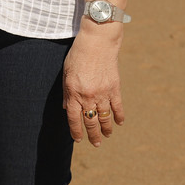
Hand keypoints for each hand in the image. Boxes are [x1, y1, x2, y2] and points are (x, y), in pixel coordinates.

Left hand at [62, 23, 124, 146]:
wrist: (97, 41)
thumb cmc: (78, 54)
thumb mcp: (66, 72)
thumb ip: (66, 92)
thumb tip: (65, 108)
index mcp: (73, 92)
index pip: (73, 118)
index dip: (75, 131)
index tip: (78, 139)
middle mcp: (88, 96)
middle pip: (90, 121)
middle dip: (92, 135)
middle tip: (95, 143)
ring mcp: (102, 93)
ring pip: (105, 118)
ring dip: (106, 129)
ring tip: (106, 136)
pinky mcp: (115, 88)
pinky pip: (117, 107)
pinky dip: (119, 116)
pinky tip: (119, 123)